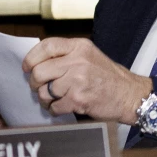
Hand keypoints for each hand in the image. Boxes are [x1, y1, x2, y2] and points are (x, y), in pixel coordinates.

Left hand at [23, 37, 151, 124]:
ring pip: (44, 92)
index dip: (31, 58)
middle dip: (35, 83)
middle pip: (39, 71)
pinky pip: (54, 107)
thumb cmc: (108, 77)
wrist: (130, 94)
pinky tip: (64, 107)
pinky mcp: (79, 99)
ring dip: (45, 99)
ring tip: (55, 99)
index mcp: (80, 46)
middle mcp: (78, 61)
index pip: (46, 46)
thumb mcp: (90, 56)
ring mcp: (78, 80)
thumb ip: (67, 55)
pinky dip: (55, 110)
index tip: (27, 67)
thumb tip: (37, 63)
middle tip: (40, 88)